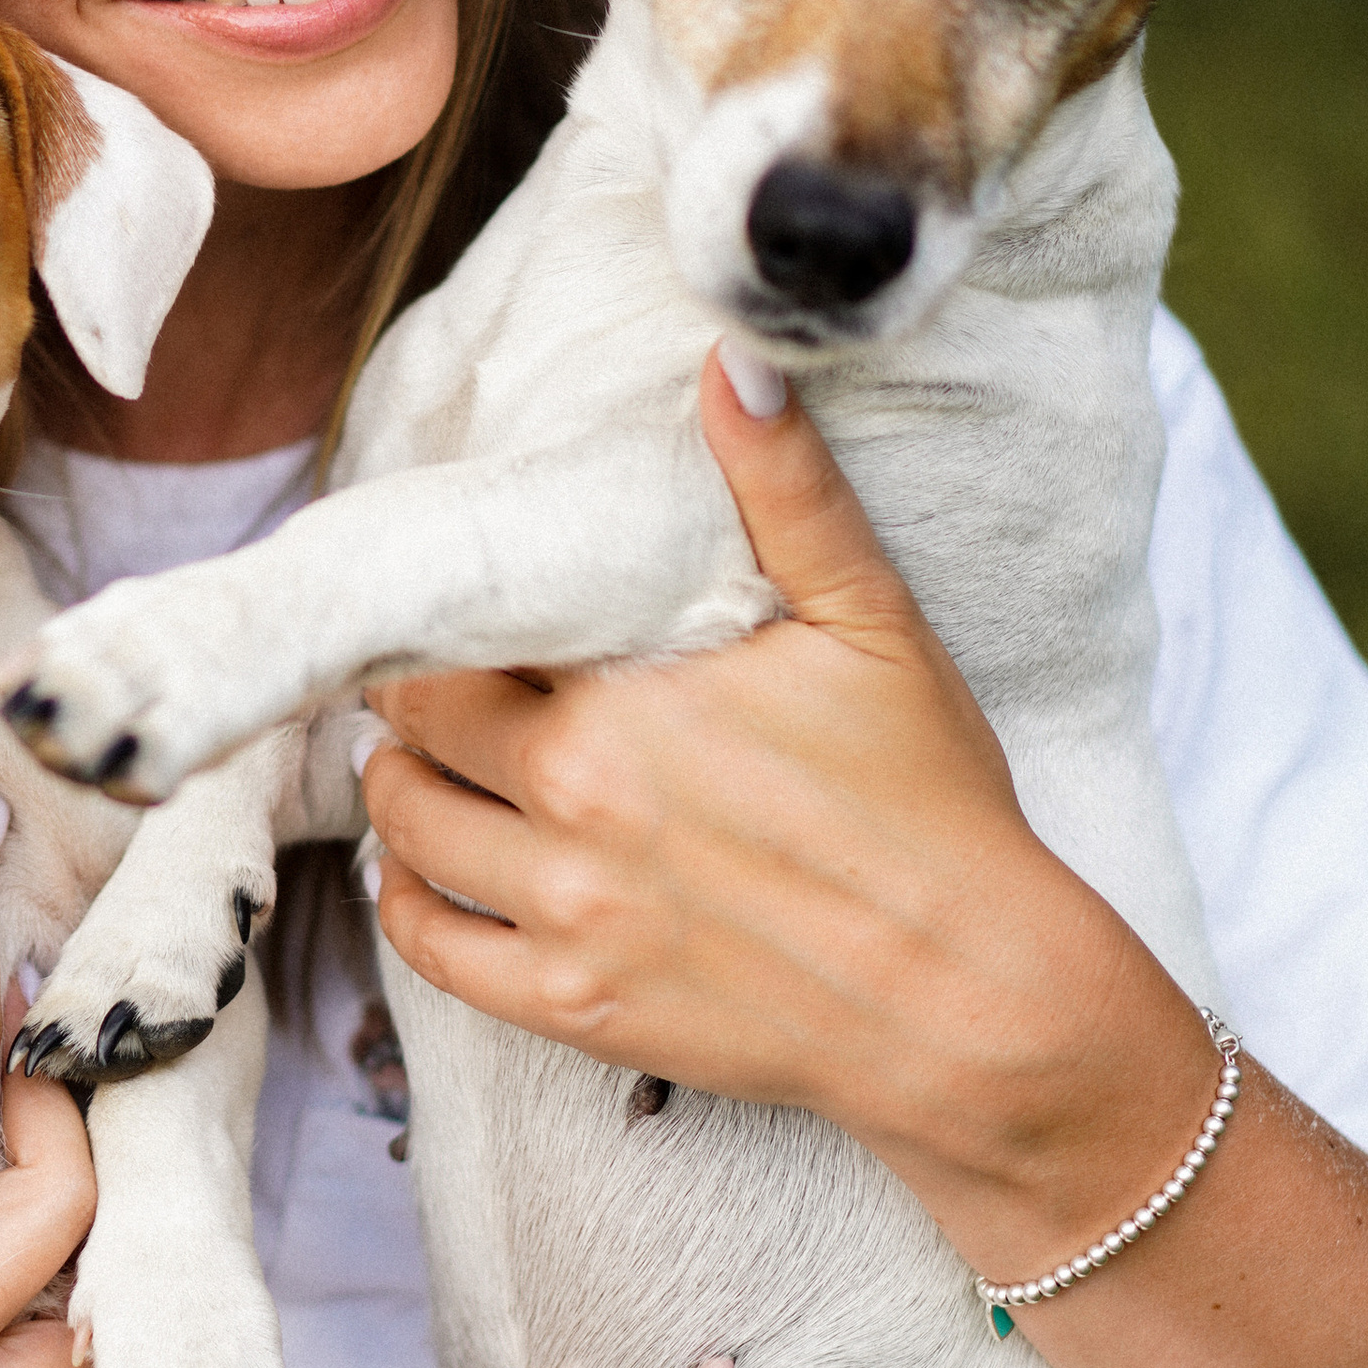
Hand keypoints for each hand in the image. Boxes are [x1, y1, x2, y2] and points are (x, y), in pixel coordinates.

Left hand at [358, 347, 1194, 1213]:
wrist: (971, 995)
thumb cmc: (929, 801)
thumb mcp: (873, 623)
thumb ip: (789, 492)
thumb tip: (734, 360)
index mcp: (622, 697)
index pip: (463, 627)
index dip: (446, 607)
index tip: (448, 596)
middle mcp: (571, 800)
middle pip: (413, 721)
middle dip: (409, 691)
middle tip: (423, 674)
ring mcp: (566, 912)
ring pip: (407, 830)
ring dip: (396, 787)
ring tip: (418, 759)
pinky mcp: (574, 1007)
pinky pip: (433, 952)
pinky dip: (406, 907)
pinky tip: (421, 873)